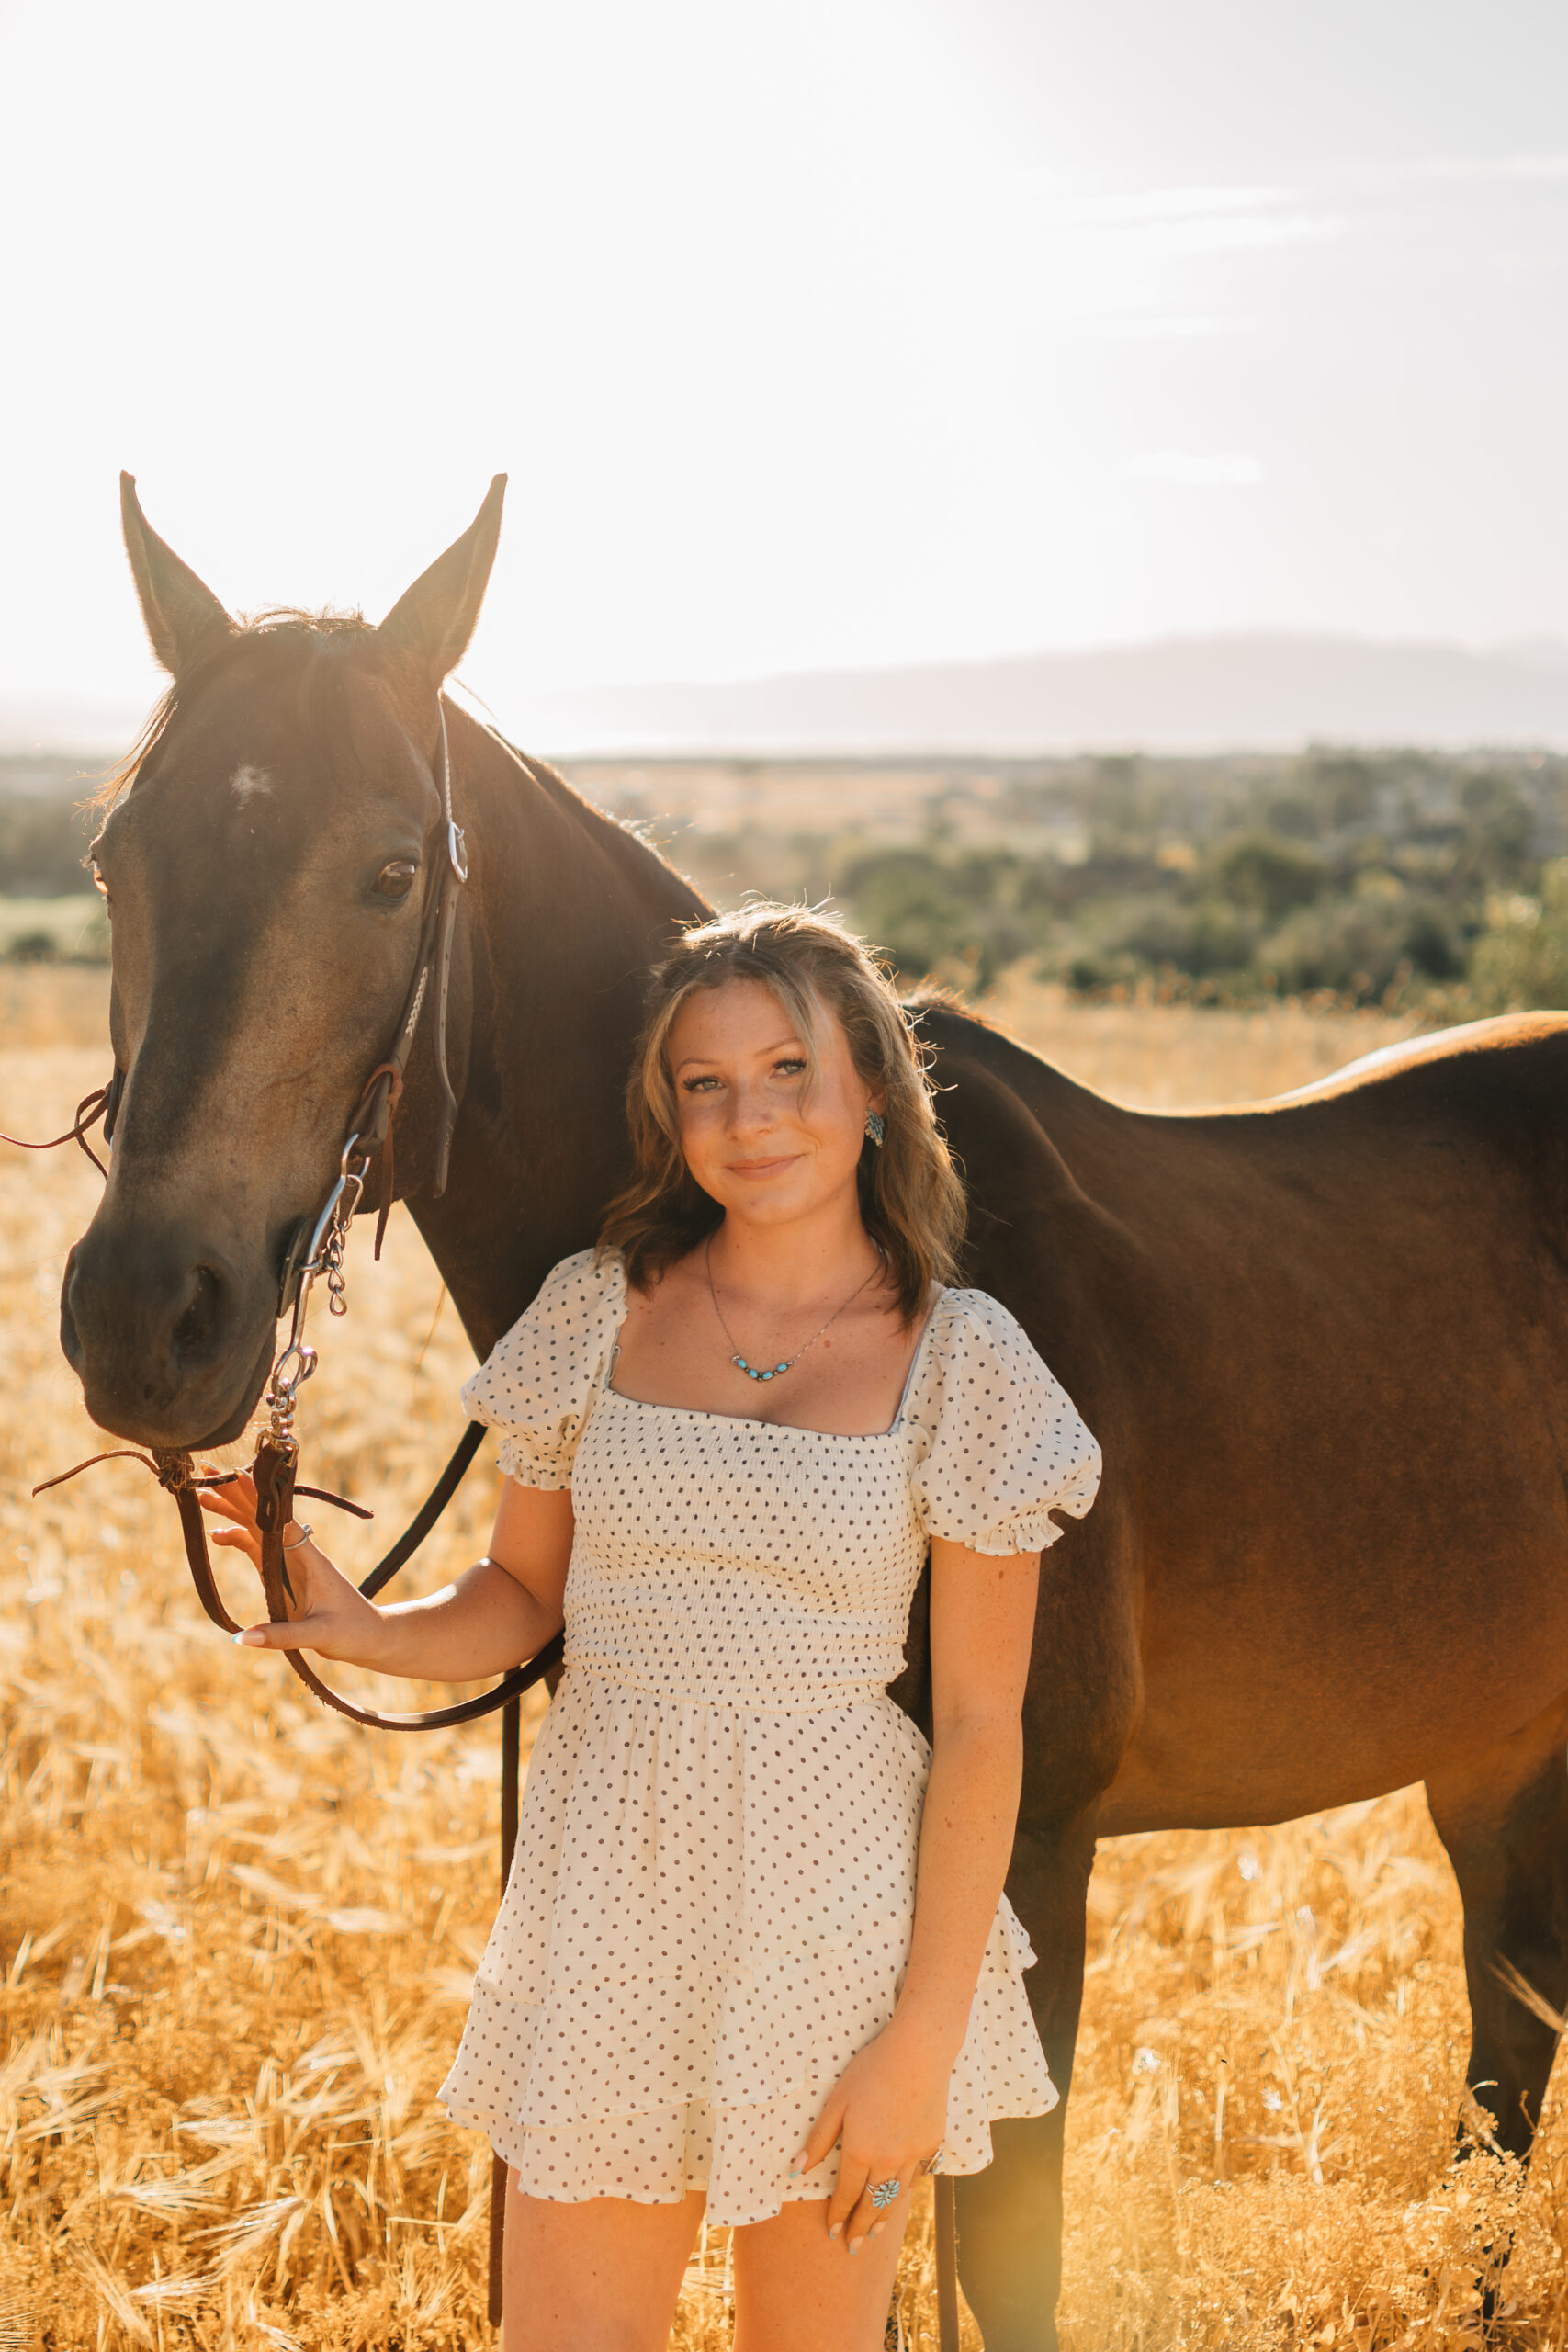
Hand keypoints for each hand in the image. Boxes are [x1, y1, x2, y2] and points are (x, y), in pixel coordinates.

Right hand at [198, 1471, 392, 1667]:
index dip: (259, 1498)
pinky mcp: (282, 1573)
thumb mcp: (319, 1636)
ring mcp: (288, 1560)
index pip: (280, 1519)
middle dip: (236, 1494)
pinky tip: (217, 1534)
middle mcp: (297, 1551)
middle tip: (207, 1475)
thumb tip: (240, 1637)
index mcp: (309, 1557)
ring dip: (231, 1510)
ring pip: (256, 1527)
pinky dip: (237, 1537)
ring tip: (202, 1496)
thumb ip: (280, 1635)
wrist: (371, 1636)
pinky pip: (256, 1548)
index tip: (237, 1475)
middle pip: (262, 1516)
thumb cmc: (351, 1631)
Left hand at [791, 2020, 948, 2253]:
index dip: (837, 2215)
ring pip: (895, 2197)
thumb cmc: (872, 2070)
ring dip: (883, 2217)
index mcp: (861, 2151)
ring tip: (874, 2233)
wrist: (919, 2052)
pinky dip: (905, 2191)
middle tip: (852, 2246)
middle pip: (872, 2204)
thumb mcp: (838, 2100)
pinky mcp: (932, 2143)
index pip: (846, 2194)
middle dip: (859, 2227)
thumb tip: (797, 2170)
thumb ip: (819, 2139)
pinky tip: (899, 2196)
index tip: (831, 2231)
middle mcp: (888, 2161)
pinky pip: (916, 2176)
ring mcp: (913, 2154)